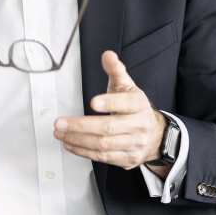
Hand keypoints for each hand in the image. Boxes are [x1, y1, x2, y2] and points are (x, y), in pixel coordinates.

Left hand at [53, 50, 168, 173]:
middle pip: (108, 127)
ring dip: (78, 140)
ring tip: (60, 134)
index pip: (126, 103)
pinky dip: (83, 152)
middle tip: (61, 123)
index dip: (110, 102)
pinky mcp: (127, 159)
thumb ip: (115, 70)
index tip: (93, 102)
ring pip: (103, 144)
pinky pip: (103, 157)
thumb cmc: (135, 108)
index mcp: (138, 105)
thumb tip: (108, 55)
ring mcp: (134, 144)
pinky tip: (70, 145)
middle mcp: (139, 126)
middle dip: (81, 126)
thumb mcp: (127, 87)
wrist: (155, 135)